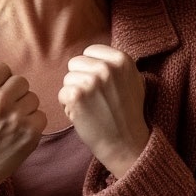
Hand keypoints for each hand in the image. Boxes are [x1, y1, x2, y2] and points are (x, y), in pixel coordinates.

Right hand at [0, 61, 45, 195]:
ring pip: (33, 98)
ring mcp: (16, 117)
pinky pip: (41, 115)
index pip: (1, 67)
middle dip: (15, 93)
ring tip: (11, 122)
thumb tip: (6, 74)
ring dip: (25, 108)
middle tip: (5, 109)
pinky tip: (19, 132)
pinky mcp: (30, 132)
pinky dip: (33, 123)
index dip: (0, 79)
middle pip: (20, 81)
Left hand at [59, 44, 148, 177]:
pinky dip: (68, 106)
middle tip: (95, 99)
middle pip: (76, 63)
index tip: (101, 85)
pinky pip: (62, 94)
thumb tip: (95, 53)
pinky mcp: (76, 96)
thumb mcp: (133, 81)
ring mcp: (91, 81)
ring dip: (74, 93)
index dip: (91, 69)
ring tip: (91, 108)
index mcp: (122, 60)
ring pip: (67, 79)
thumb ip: (116, 65)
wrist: (126, 144)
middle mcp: (107, 67)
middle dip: (80, 79)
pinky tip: (83, 115)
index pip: (90, 51)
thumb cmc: (128, 114)